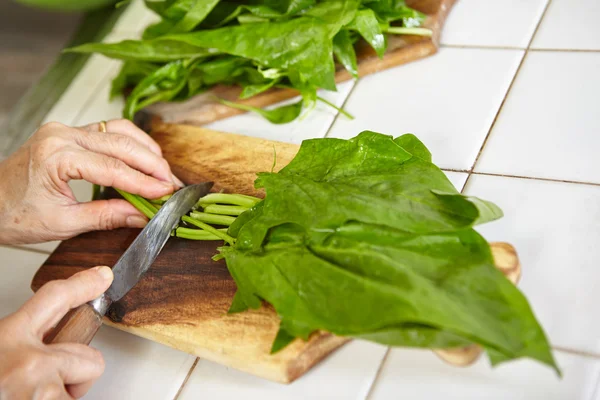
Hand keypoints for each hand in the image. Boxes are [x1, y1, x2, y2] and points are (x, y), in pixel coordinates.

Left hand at [0, 119, 183, 244]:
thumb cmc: (15, 215)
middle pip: (121, 143)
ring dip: (145, 149)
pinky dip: (131, 143)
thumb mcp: (64, 223)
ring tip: (164, 171)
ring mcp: (64, 129)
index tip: (167, 193)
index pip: (113, 168)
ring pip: (118, 130)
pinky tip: (144, 158)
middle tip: (173, 184)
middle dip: (152, 164)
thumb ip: (108, 216)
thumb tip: (144, 216)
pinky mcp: (68, 132)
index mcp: (56, 156)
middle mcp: (61, 134)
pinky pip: (108, 130)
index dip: (145, 182)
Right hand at [0, 266, 113, 398]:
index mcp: (7, 339)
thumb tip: (52, 350)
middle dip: (74, 377)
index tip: (102, 276)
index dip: (82, 285)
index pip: (53, 298)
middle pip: (89, 357)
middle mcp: (27, 361)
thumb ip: (21, 350)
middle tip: (36, 389)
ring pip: (81, 392)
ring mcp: (40, 390)